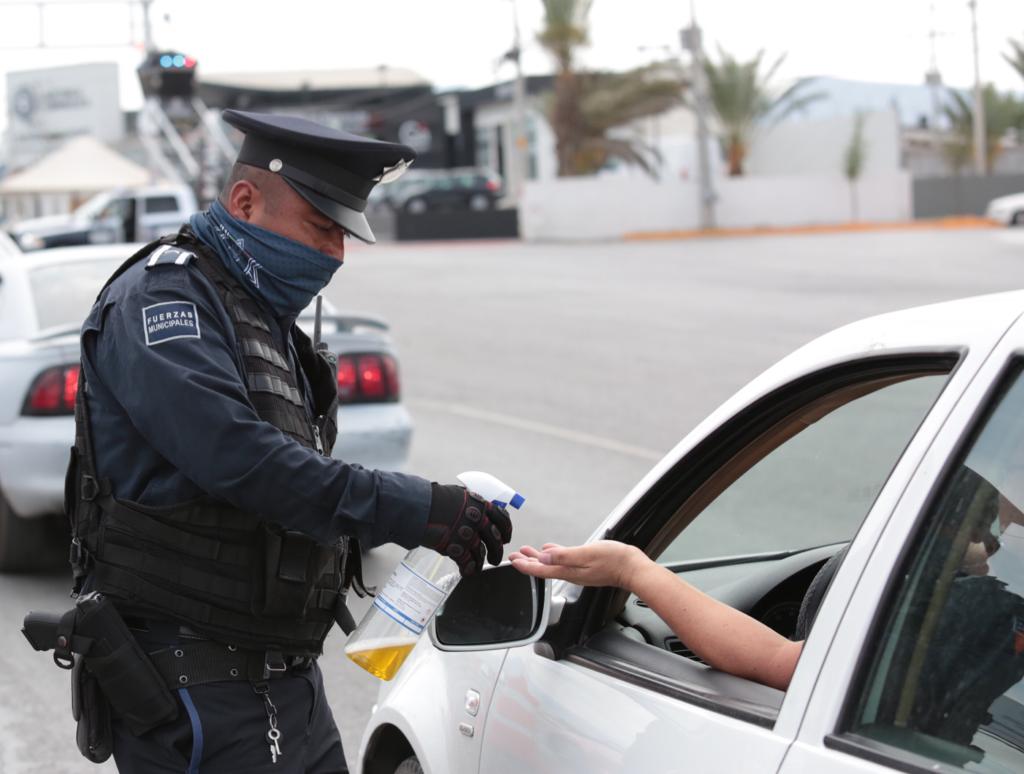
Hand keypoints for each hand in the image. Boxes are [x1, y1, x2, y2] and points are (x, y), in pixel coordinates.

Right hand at [422, 484, 512, 575]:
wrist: (420, 506)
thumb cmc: (435, 499)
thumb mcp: (459, 495)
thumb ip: (471, 504)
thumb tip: (476, 508)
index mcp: (481, 505)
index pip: (502, 518)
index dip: (506, 530)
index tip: (506, 538)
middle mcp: (478, 520)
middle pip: (495, 539)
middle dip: (497, 551)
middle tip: (496, 558)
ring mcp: (468, 535)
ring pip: (481, 553)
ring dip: (482, 562)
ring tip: (480, 567)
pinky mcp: (457, 548)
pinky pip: (468, 563)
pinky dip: (469, 569)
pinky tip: (467, 572)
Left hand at [509, 540, 648, 589]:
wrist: (632, 568)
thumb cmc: (613, 560)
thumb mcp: (586, 554)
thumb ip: (563, 556)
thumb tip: (543, 557)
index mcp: (568, 571)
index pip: (541, 570)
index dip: (525, 565)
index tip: (513, 560)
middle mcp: (570, 573)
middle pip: (544, 568)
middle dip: (528, 562)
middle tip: (515, 556)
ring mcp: (578, 571)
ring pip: (552, 564)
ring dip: (538, 558)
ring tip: (527, 552)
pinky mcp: (585, 566)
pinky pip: (564, 561)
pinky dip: (554, 555)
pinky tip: (551, 551)